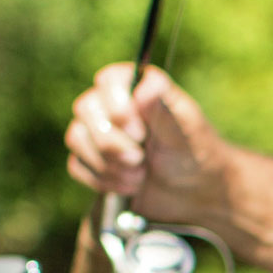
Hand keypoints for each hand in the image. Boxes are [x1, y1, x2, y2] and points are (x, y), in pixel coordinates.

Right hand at [63, 63, 225, 223]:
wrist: (194, 192)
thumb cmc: (196, 153)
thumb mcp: (186, 130)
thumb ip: (163, 109)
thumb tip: (142, 89)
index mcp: (138, 86)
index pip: (108, 80)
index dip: (116, 106)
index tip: (139, 133)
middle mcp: (113, 104)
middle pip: (86, 108)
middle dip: (111, 141)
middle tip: (140, 159)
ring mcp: (98, 131)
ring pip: (76, 137)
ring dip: (108, 163)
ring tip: (141, 176)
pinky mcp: (92, 159)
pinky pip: (76, 165)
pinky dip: (102, 180)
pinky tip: (129, 186)